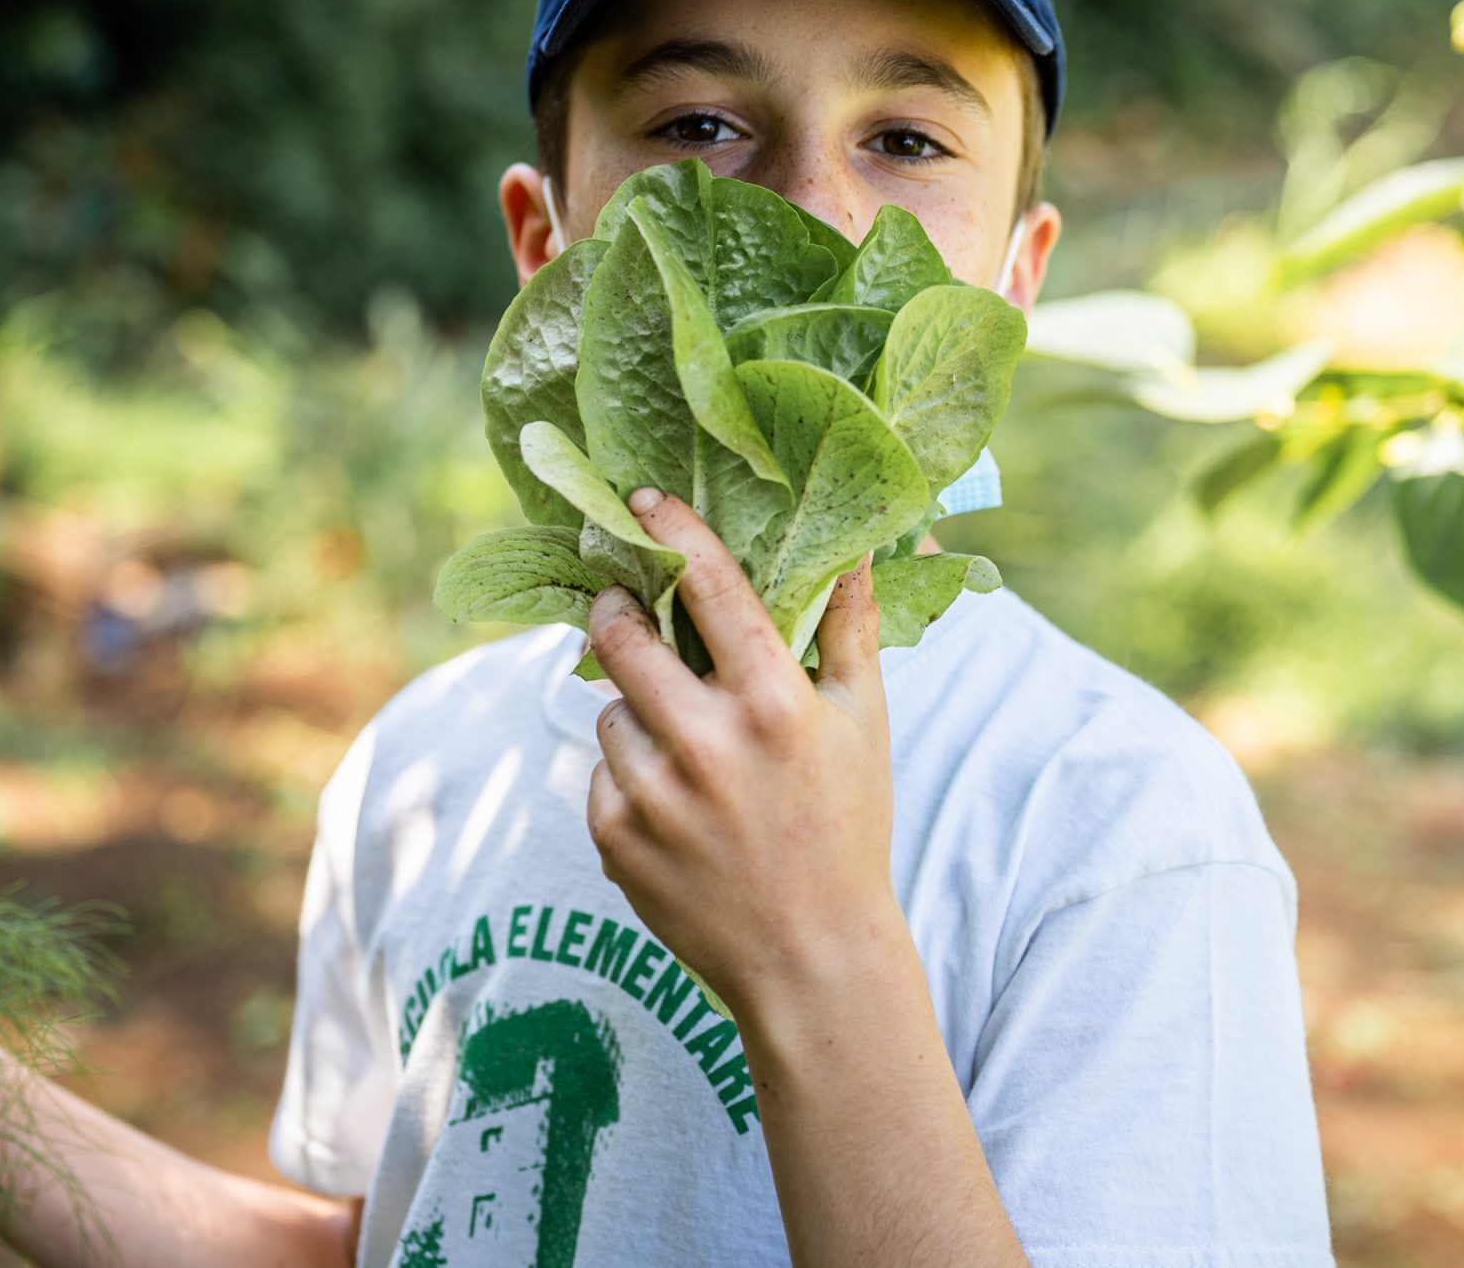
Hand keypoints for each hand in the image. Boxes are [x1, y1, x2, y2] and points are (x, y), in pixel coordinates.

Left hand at [584, 487, 905, 1022]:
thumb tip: (857, 544)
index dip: (671, 534)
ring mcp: (653, 796)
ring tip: (686, 749)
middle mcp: (705, 745)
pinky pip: (601, 774)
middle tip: (622, 607)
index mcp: (772, 706)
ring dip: (635, 712)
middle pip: (622, 639)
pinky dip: (629, 778)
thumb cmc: (846, 831)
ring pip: (610, 710)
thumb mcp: (862, 724)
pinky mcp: (615, 839)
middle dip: (615, 612)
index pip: (709, 589)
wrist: (810, 961)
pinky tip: (676, 809)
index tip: (641, 502)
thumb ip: (848, 629)